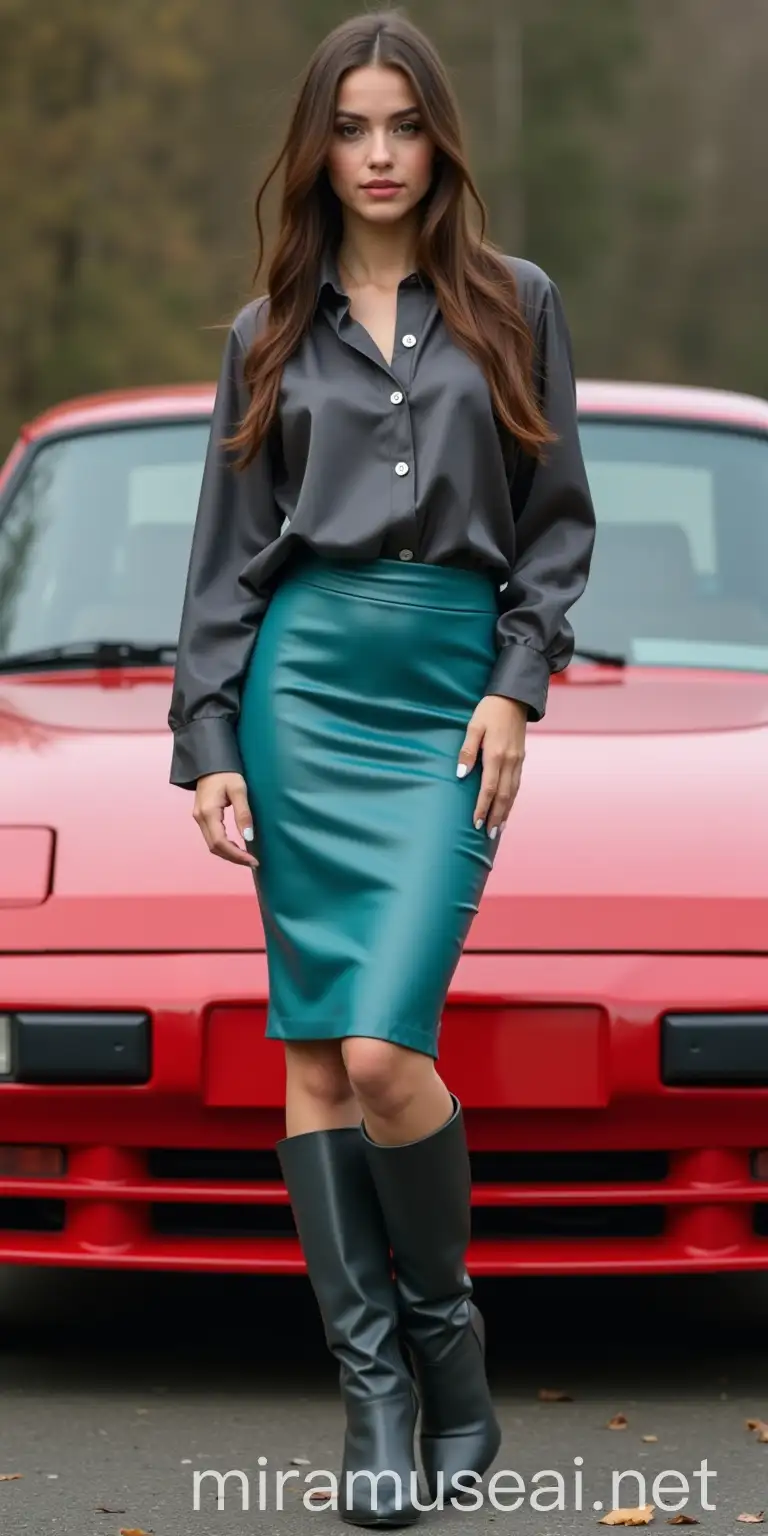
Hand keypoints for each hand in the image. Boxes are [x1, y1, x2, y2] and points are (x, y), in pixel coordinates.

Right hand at [193, 771, 258, 867]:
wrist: (209, 762)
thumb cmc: (226, 773)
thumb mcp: (239, 790)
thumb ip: (243, 813)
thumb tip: (248, 837)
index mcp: (208, 812)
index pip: (220, 842)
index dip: (236, 855)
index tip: (253, 860)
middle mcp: (200, 818)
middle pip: (215, 847)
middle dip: (234, 858)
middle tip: (253, 862)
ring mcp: (199, 818)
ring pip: (212, 845)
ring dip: (229, 854)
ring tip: (247, 857)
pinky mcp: (202, 817)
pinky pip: (212, 838)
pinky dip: (224, 846)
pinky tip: (237, 847)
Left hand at [456, 695, 526, 838]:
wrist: (515, 697)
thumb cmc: (489, 710)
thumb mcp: (473, 726)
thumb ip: (467, 750)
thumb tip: (461, 775)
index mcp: (496, 754)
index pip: (489, 788)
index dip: (482, 807)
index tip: (476, 823)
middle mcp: (510, 761)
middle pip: (503, 796)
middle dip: (496, 816)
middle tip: (488, 834)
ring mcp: (518, 761)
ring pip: (513, 792)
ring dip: (506, 812)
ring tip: (499, 828)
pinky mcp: (521, 759)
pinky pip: (517, 784)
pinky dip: (512, 800)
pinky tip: (507, 808)